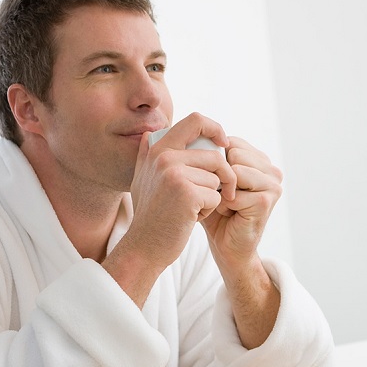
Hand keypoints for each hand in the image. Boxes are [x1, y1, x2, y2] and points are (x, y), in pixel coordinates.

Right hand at [103, 113, 235, 305]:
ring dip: (212, 197)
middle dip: (224, 176)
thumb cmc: (149, 215)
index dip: (216, 128)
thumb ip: (147, 155)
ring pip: (217, 178)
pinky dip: (209, 211)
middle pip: (214, 155)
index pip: (196, 120)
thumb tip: (148, 132)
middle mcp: (165, 157)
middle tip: (222, 193)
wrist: (144, 246)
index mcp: (158, 149)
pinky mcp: (186, 193)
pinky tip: (190, 219)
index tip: (224, 145)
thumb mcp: (142, 179)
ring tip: (191, 209)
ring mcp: (174, 173)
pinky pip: (216, 196)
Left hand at [200, 136, 282, 276]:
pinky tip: (230, 215)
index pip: (230, 141)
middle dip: (219, 175)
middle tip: (221, 196)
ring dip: (221, 190)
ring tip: (226, 204)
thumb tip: (184, 129)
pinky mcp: (266, 200)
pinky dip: (224, 205)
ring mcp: (272, 183)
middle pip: (233, 152)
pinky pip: (234, 192)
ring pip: (234, 169)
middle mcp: (270, 168)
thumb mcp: (209, 178)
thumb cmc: (214, 212)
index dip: (214, 160)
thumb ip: (206, 155)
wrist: (226, 247)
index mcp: (259, 159)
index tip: (214, 181)